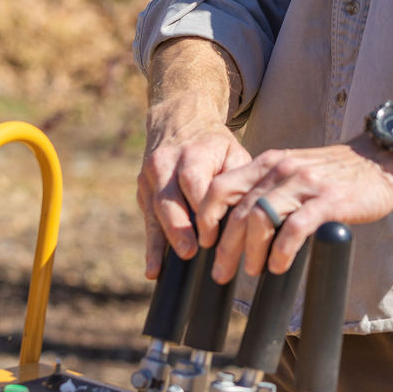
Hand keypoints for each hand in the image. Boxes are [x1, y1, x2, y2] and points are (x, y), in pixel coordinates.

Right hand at [137, 97, 250, 278]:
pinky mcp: (143, 190)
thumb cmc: (214, 146)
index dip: (201, 211)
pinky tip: (153, 270)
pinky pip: (147, 220)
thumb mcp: (232, 151)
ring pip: (154, 210)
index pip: (194, 183)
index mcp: (192, 152)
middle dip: (178, 227)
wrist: (179, 121)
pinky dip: (151, 245)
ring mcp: (150, 177)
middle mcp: (166, 163)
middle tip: (190, 252)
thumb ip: (238, 178)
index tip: (211, 237)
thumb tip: (249, 211)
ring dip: (162, 240)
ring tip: (164, 268)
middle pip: (169, 198)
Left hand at [197, 138, 392, 281]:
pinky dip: (282, 251)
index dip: (206, 217)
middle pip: (238, 211)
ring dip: (252, 251)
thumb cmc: (334, 173)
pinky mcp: (329, 200)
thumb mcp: (293, 171)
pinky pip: (295, 228)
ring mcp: (305, 183)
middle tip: (221, 272)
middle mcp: (281, 170)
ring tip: (254, 271)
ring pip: (261, 219)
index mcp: (268, 163)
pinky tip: (280, 267)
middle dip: (225, 247)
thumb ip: (268, 189)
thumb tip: (239, 225)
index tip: (204, 243)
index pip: (221, 187)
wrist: (379, 160)